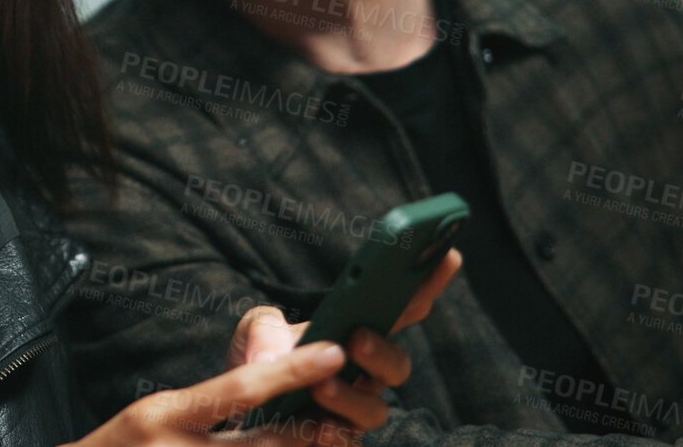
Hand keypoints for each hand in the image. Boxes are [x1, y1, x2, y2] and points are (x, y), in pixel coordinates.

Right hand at [65, 340, 354, 445]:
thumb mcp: (155, 413)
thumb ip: (210, 406)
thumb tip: (270, 388)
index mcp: (163, 414)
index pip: (240, 388)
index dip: (291, 371)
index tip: (333, 353)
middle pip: (265, 444)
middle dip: (311, 434)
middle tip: (344, 422)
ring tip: (328, 439)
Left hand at [228, 249, 463, 434]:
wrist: (235, 406)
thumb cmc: (260, 358)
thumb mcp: (256, 330)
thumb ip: (264, 329)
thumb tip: (272, 356)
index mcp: (357, 332)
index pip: (402, 309)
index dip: (427, 285)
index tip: (447, 256)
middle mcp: (365, 372)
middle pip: (397, 366)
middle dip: (382, 351)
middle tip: (357, 338)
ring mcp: (353, 409)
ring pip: (373, 410)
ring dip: (350, 396)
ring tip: (319, 386)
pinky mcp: (334, 439)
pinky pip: (347, 443)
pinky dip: (335, 436)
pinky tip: (319, 429)